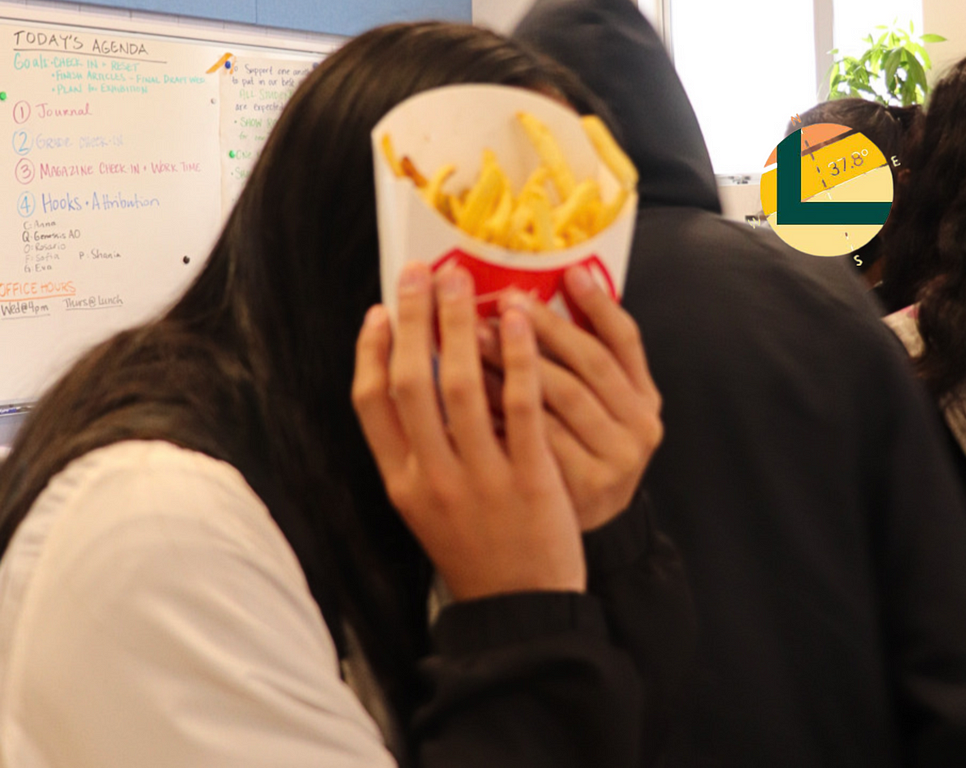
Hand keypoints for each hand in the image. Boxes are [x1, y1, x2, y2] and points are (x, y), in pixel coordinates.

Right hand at [352, 262, 585, 600]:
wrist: (519, 608)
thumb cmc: (473, 549)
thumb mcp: (425, 507)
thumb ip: (414, 451)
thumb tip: (411, 380)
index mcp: (399, 481)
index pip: (370, 403)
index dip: (370, 351)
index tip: (379, 311)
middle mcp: (430, 475)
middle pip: (411, 381)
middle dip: (412, 319)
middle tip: (420, 272)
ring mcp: (478, 477)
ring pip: (460, 385)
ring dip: (459, 326)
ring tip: (462, 282)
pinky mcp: (527, 478)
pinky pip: (519, 406)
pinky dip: (517, 358)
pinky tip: (518, 321)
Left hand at [479, 265, 662, 531]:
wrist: (559, 554)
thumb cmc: (570, 465)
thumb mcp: (592, 418)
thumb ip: (576, 368)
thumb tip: (533, 300)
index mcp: (646, 402)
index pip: (625, 340)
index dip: (596, 303)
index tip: (565, 271)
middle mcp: (639, 430)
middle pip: (588, 362)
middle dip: (540, 325)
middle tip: (499, 299)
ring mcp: (614, 462)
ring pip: (558, 396)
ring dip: (513, 359)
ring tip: (471, 334)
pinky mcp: (579, 488)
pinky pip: (532, 435)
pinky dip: (500, 405)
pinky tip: (469, 386)